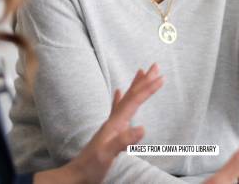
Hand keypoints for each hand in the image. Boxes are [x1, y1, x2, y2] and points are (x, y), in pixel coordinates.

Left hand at [34, 64, 163, 183]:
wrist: (76, 176)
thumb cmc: (91, 166)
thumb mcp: (108, 154)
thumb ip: (124, 140)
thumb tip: (143, 128)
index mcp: (116, 122)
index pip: (135, 100)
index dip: (148, 89)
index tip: (161, 77)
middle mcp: (114, 119)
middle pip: (131, 94)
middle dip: (144, 80)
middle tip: (155, 66)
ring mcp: (111, 124)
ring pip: (126, 98)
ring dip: (135, 85)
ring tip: (141, 72)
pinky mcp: (110, 130)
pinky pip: (117, 108)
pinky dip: (119, 98)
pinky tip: (118, 91)